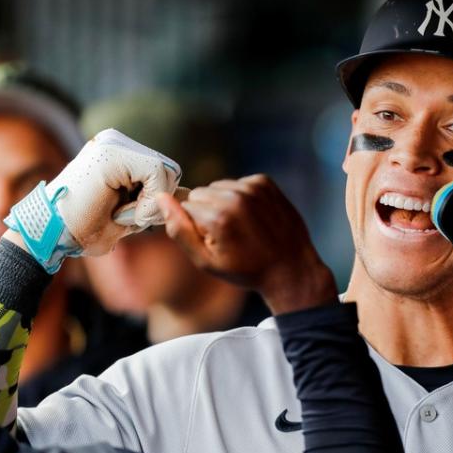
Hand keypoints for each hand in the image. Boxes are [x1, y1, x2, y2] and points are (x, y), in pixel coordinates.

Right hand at [45, 128, 181, 255]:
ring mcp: (113, 143)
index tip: (132, 216)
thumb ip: (157, 200)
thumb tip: (189, 193)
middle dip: (156, 200)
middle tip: (126, 216)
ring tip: (119, 214)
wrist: (52, 235)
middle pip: (168, 170)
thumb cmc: (87, 228)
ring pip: (165, 172)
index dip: (159, 200)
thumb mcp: (132, 213)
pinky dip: (147, 202)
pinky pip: (156, 174)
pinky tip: (121, 212)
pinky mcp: (112, 152)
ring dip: (150, 203)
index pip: (165, 172)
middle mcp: (117, 143)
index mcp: (120, 154)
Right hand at [156, 174, 337, 314]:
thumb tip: (161, 198)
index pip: (185, 206)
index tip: (213, 239)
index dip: (196, 225)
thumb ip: (178, 230)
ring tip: (242, 226)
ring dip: (224, 202)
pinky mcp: (265, 182)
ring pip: (218, 187)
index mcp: (217, 217)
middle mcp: (235, 197)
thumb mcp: (206, 261)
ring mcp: (253, 188)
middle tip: (229, 235)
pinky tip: (254, 216)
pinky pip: (238, 183)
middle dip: (207, 211)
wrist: (290, 267)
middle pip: (200, 193)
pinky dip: (242, 196)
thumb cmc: (246, 269)